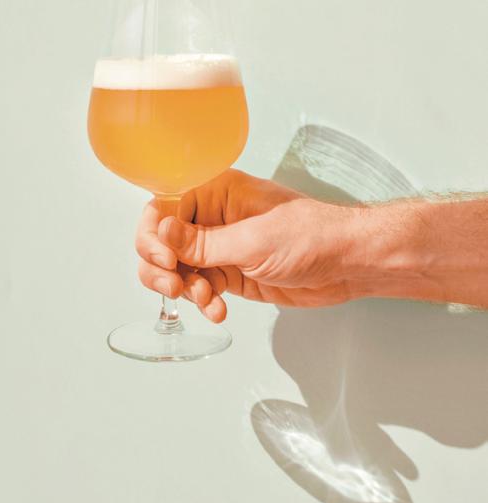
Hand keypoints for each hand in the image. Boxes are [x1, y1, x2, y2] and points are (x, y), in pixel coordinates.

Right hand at [135, 170, 356, 321]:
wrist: (349, 265)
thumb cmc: (312, 237)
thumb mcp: (252, 241)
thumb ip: (203, 242)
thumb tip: (161, 232)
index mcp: (214, 192)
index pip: (161, 206)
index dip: (154, 234)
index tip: (166, 259)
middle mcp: (210, 217)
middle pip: (160, 241)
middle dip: (161, 268)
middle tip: (175, 287)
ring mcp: (218, 247)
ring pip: (174, 268)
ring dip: (184, 289)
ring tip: (206, 300)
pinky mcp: (228, 273)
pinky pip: (198, 287)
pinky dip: (203, 302)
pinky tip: (218, 310)